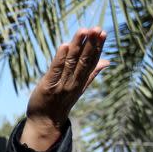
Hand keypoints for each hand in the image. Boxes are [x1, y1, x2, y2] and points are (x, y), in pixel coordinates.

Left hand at [22, 27, 108, 150]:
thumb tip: (107, 62)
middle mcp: (73, 83)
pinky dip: (60, 58)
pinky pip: (55, 71)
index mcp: (82, 81)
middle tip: (97, 28)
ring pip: (71, 63)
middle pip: (84, 61)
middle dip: (90, 44)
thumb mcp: (79, 88)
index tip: (103, 33)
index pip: (92, 62)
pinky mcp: (47, 86)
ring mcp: (61, 85)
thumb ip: (91, 74)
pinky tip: (64, 45)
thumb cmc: (61, 102)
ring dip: (77, 46)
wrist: (45, 123)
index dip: (98, 47)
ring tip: (82, 30)